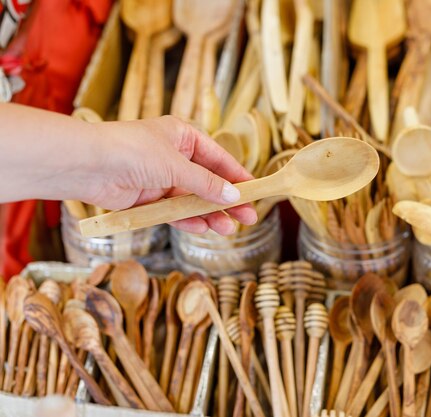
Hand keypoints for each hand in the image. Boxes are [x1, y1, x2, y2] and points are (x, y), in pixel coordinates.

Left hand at [85, 116, 256, 234]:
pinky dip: (187, 219)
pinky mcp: (146, 198)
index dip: (238, 176)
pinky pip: (173, 211)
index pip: (218, 158)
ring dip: (209, 214)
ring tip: (228, 229)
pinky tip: (203, 228)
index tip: (255, 192)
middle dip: (227, 200)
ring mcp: (160, 178)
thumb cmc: (131, 151)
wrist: (87, 165)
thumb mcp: (177, 166)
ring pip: (192, 199)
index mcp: (182, 136)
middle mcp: (173, 156)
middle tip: (248, 217)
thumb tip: (234, 196)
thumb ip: (207, 183)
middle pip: (208, 181)